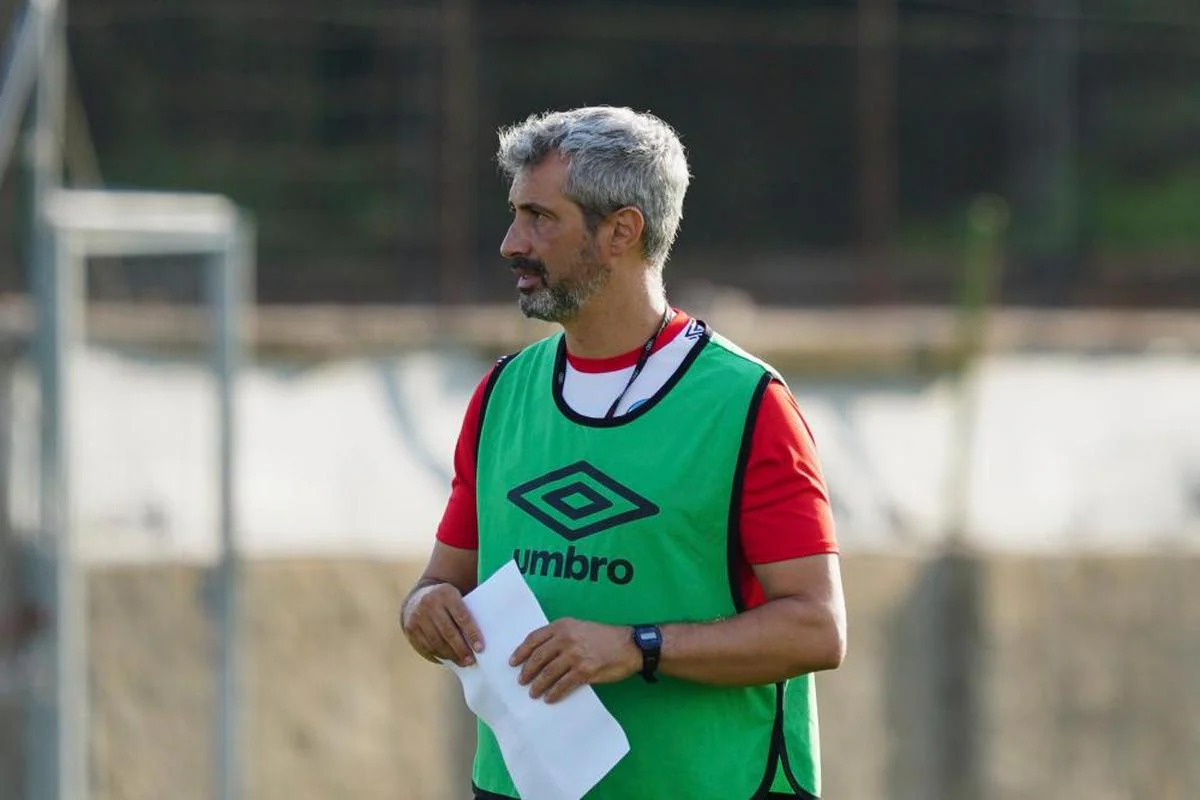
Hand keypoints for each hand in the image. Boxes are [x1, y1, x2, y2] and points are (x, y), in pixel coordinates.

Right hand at [401, 582, 482, 667]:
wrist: (419, 596)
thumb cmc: (446, 602)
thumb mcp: (455, 598)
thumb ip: (466, 613)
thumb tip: (478, 641)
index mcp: (446, 593)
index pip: (462, 616)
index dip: (472, 634)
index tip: (480, 648)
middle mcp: (430, 603)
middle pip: (448, 632)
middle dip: (461, 649)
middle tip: (471, 661)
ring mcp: (417, 616)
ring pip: (436, 642)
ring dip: (451, 655)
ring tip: (462, 662)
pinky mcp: (410, 628)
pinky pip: (425, 647)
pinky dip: (438, 655)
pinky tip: (448, 659)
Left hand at [509, 619, 640, 702]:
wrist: (629, 645)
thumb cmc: (604, 637)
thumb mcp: (580, 627)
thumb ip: (562, 635)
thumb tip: (542, 653)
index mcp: (563, 625)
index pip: (534, 638)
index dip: (521, 651)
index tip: (513, 662)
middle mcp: (566, 638)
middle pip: (538, 657)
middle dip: (527, 671)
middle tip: (521, 680)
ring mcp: (574, 655)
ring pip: (548, 673)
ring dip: (538, 685)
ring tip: (533, 692)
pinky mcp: (584, 671)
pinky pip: (563, 685)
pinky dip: (554, 693)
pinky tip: (549, 698)